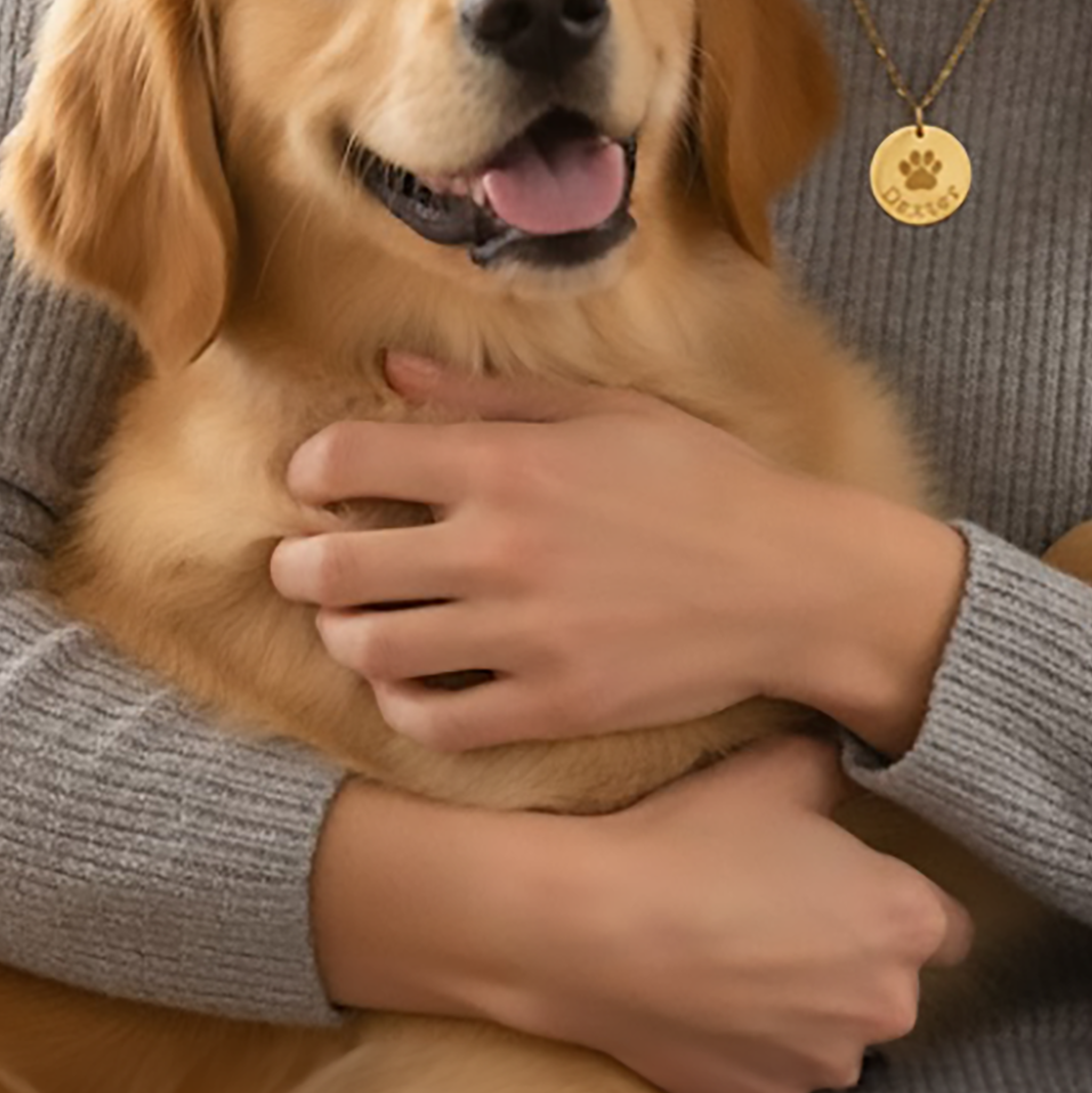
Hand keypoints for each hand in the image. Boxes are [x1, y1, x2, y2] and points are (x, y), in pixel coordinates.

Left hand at [273, 359, 819, 752]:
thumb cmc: (703, 482)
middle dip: (300, 562)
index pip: (346, 461)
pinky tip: (411, 684)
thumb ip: (489, 395)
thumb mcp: (605, 410)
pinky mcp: (549, 707)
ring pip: (368, 651)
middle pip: (332, 567)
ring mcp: (520, 638)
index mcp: (505, 465)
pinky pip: (432, 723)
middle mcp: (497, 551)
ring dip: (344, 634)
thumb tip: (393, 369)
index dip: (311, 469)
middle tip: (306, 561)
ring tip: (357, 622)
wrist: (791, 580)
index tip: (317, 481)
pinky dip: (400, 706)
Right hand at [522, 734, 973, 1092]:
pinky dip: (756, 1049)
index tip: (857, 888)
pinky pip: (779, 1073)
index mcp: (906, 922)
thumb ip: (841, 770)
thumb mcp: (780, 769)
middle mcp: (886, 1007)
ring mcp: (825, 1068)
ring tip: (738, 960)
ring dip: (807, 1010)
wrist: (592, 930)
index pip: (952, 928)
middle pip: (892, 985)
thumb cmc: (694, 840)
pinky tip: (708, 1004)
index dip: (905, 904)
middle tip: (785, 917)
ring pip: (835, 1036)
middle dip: (854, 959)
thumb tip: (856, 766)